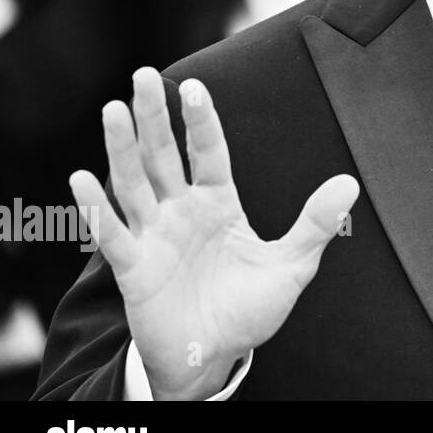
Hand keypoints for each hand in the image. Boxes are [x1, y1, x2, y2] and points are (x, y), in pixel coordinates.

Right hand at [69, 68, 357, 399]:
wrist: (215, 357)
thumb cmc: (249, 309)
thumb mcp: (291, 265)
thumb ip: (314, 223)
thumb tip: (350, 183)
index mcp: (218, 204)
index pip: (208, 152)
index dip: (201, 121)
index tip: (194, 86)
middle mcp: (181, 212)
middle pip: (163, 155)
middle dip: (154, 116)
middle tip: (143, 75)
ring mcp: (154, 237)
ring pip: (133, 183)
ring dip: (121, 148)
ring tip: (113, 109)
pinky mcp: (134, 269)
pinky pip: (112, 235)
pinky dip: (96, 209)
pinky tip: (82, 179)